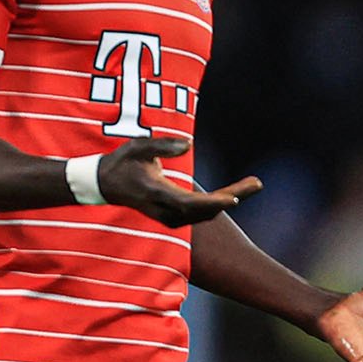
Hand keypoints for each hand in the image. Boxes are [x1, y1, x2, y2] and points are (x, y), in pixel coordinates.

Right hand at [98, 137, 260, 227]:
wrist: (104, 184)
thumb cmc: (123, 162)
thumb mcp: (137, 146)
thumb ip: (162, 145)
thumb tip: (189, 144)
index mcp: (156, 192)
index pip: (189, 203)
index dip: (212, 202)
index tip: (234, 198)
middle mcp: (164, 210)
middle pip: (204, 209)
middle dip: (232, 196)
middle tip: (257, 183)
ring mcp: (168, 217)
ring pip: (205, 213)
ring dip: (229, 199)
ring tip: (253, 184)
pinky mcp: (172, 217)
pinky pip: (200, 214)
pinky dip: (218, 203)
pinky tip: (235, 192)